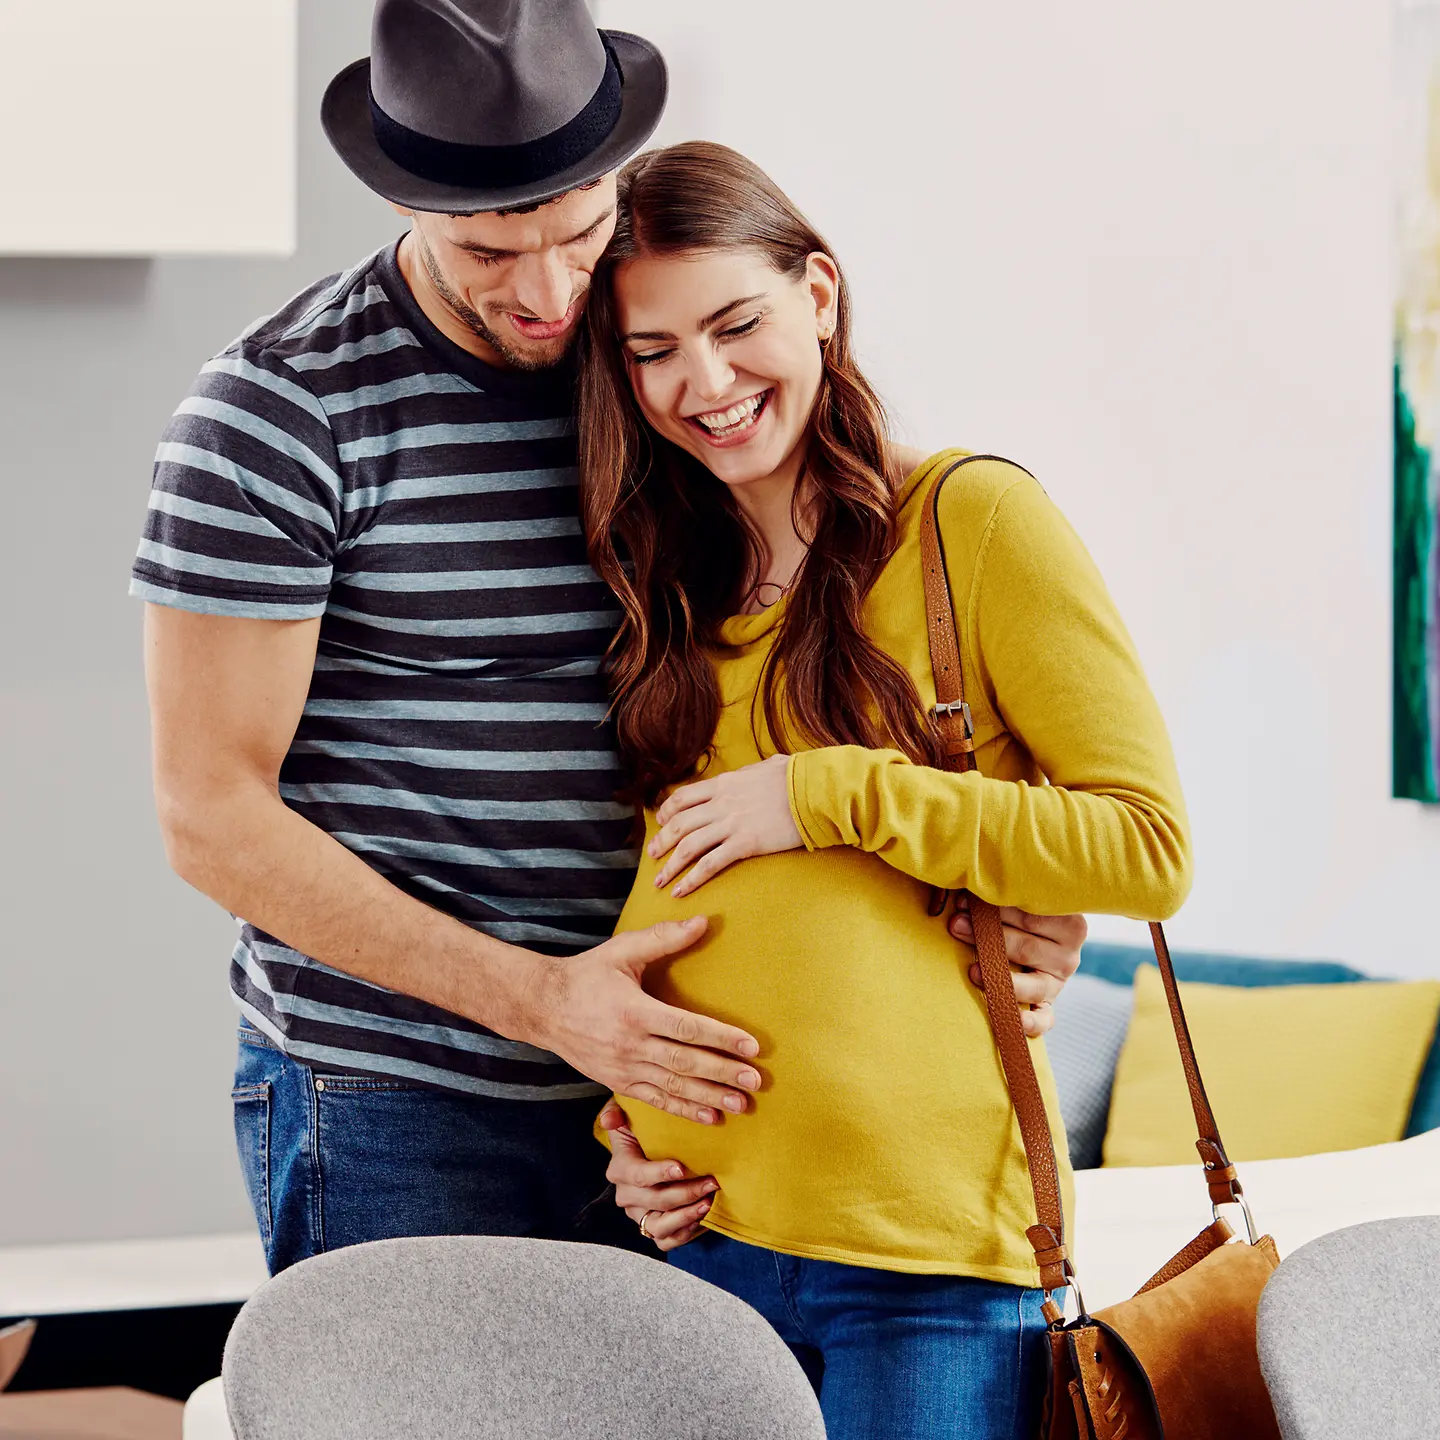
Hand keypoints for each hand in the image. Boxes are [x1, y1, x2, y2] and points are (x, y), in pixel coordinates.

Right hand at [525, 917, 761, 1124]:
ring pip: (673, 1087)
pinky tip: (709, 1118)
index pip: (687, 1028)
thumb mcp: (622, 950)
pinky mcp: (617, 1082)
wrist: (542, 1007)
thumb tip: (703, 921)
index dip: (722, 1038)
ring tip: (741, 1106)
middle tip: (756, 1082)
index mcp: (634, 1012)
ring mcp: (622, 1068)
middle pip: (685, 1063)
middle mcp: (629, 1045)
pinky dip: (683, 1111)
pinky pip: (655, 1101)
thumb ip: (663, 938)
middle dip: (723, 1074)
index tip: (752, 1047)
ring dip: (709, 1098)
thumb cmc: (587, 974)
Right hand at [600, 1099, 716, 1251]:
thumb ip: (617, 1113)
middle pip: (655, 1201)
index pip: (638, 1175)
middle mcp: (626, 1195)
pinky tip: (702, 1219)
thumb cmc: (642, 1133)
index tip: (682, 1168)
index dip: (659, 1173)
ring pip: (659, 1226)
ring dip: (686, 1216)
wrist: (648, 1153)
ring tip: (708, 1202)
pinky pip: (665, 1241)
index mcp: (620, 1169)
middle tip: (711, 1182)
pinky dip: (684, 1234)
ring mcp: (638, 1215)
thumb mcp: (628, 1118)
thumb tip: (610, 1119)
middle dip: (686, 1192)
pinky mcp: (651, 1229)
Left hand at [648, 754, 801, 896]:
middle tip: (652, 855)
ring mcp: (731, 824)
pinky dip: (692, 879)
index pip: (684, 797)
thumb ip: (752, 772)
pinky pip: (710, 864)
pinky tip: (681, 891)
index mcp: (724, 783)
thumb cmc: (798, 777)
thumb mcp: (768, 766)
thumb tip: (752, 772)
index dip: (667, 811)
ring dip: (670, 865)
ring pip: (688, 846)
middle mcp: (721, 803)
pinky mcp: (745, 844)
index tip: (660, 823)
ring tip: (660, 881)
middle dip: (661, 841)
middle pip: (679, 824)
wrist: (815, 790)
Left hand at [949, 896, 1084, 1037]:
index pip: (1033, 915)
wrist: (1033, 947)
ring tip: (972, 969)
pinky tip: (1017, 1020)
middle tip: (956, 923)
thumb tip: (965, 896)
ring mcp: (1059, 983)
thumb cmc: (1014, 918)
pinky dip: (1032, 1023)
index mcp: (1069, 923)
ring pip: (1032, 984)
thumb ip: (1000, 899)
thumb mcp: (1017, 905)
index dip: (997, 907)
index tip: (966, 901)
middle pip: (1027, 946)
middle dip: (988, 935)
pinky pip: (1044, 1019)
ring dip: (1000, 976)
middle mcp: (1069, 955)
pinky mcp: (1048, 1006)